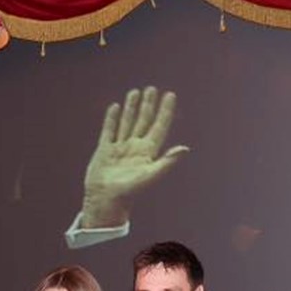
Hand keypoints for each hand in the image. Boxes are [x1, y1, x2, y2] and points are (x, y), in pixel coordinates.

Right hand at [81, 86, 188, 228]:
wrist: (106, 201)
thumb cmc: (129, 192)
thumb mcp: (150, 175)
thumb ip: (167, 161)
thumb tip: (185, 148)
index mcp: (148, 152)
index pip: (159, 126)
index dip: (165, 111)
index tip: (170, 95)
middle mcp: (135, 148)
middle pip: (144, 121)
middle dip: (148, 105)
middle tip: (152, 89)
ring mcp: (120, 148)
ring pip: (127, 122)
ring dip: (131, 108)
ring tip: (135, 92)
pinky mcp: (105, 151)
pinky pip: (109, 131)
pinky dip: (112, 118)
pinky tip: (115, 107)